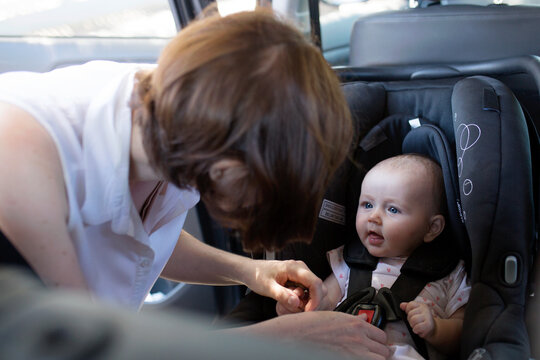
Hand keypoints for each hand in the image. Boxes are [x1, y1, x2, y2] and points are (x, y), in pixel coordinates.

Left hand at [246, 259, 325, 312]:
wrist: (250, 270)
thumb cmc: (257, 275)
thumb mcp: (267, 287)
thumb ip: (281, 294)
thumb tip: (296, 302)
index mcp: (295, 268)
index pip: (316, 283)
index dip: (315, 300)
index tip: (307, 312)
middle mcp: (302, 269)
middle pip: (319, 288)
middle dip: (311, 302)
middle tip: (295, 308)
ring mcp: (301, 274)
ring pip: (315, 292)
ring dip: (306, 302)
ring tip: (289, 303)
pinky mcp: (299, 280)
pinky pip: (308, 292)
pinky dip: (303, 300)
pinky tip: (290, 301)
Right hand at [254, 311, 389, 359]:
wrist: (294, 337)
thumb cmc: (309, 327)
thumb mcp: (333, 317)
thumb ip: (352, 321)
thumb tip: (363, 320)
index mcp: (356, 325)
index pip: (382, 336)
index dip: (378, 342)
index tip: (375, 345)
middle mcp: (360, 339)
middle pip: (384, 351)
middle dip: (379, 353)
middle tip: (371, 355)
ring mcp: (356, 353)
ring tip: (364, 358)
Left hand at [400, 301, 435, 338]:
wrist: (431, 329)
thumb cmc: (421, 320)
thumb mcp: (414, 311)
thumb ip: (407, 307)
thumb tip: (401, 305)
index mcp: (421, 305)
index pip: (410, 305)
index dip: (407, 311)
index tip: (411, 315)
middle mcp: (425, 310)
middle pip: (410, 314)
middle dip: (410, 320)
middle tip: (414, 322)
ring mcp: (427, 317)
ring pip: (413, 320)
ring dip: (412, 325)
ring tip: (416, 326)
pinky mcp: (428, 325)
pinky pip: (417, 327)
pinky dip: (416, 330)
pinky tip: (418, 330)